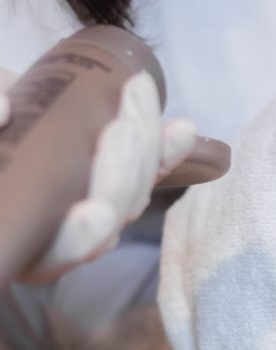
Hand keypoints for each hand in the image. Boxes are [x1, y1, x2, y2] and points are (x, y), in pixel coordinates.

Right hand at [1, 68, 196, 283]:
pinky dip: (169, 149)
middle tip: (121, 127)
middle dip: (122, 172)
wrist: (2, 115)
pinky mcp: (125, 181)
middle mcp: (62, 236)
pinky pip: (154, 170)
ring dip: (146, 147)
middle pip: (108, 216)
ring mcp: (98, 210)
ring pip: (135, 193)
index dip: (79, 238)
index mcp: (22, 237)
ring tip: (138, 97)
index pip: (57, 252)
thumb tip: (2, 111)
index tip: (93, 213)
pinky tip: (183, 128)